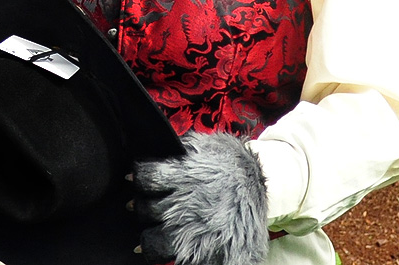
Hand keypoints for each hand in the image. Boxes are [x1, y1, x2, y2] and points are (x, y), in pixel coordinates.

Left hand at [133, 132, 268, 264]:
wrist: (264, 186)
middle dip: (138, 206)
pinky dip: (168, 257)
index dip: (136, 177)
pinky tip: (164, 252)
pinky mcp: (206, 252)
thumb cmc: (232, 163)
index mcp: (183, 174)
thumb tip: (161, 145)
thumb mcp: (208, 145)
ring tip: (145, 235)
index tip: (133, 179)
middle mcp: (185, 203)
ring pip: (153, 241)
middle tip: (136, 205)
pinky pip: (177, 261)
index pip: (146, 177)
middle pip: (145, 209)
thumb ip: (183, 146)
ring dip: (146, 238)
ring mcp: (194, 232)